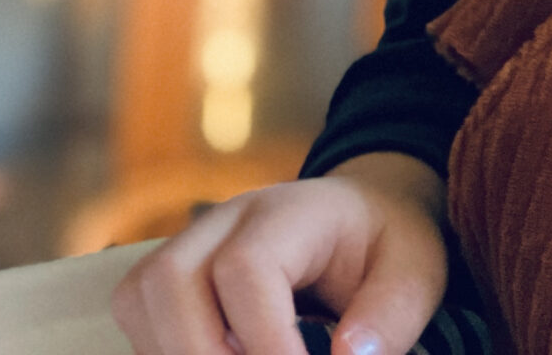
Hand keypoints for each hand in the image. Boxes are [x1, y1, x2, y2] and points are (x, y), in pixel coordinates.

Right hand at [112, 153, 449, 354]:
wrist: (360, 213)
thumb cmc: (385, 244)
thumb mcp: (415, 270)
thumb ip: (392, 313)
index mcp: (290, 211)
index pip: (246, 269)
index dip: (264, 341)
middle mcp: (225, 219)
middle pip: (169, 280)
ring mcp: (189, 242)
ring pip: (140, 297)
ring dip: (175, 353)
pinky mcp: (170, 274)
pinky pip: (136, 312)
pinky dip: (162, 350)